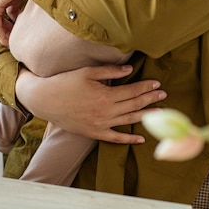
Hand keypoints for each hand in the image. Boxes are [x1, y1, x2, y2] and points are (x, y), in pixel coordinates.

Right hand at [16, 65, 167, 143]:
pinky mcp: (93, 133)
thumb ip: (110, 71)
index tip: (157, 83)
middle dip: (150, 99)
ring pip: (128, 121)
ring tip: (160, 112)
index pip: (132, 91)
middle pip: (133, 105)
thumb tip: (130, 69)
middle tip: (164, 94)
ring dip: (145, 116)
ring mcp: (100, 125)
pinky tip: (140, 138)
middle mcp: (105, 112)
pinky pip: (115, 138)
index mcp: (105, 95)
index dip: (145, 87)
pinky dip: (128, 139)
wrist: (45, 100)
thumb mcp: (88, 72)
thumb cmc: (65, 82)